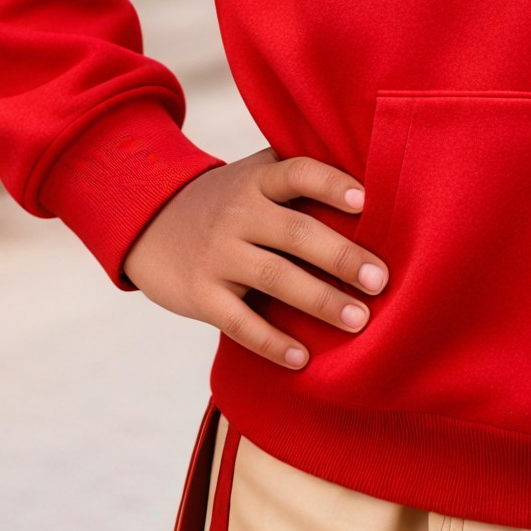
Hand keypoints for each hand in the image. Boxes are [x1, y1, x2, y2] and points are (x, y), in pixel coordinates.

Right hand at [122, 148, 389, 370]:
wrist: (149, 222)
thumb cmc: (226, 201)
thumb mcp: (253, 176)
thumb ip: (298, 178)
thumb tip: (374, 185)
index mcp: (258, 179)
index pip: (298, 172)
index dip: (331, 184)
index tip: (366, 201)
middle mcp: (238, 213)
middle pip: (295, 232)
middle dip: (341, 257)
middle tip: (381, 280)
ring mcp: (218, 254)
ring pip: (274, 278)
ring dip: (319, 300)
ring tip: (359, 319)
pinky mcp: (201, 295)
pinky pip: (240, 322)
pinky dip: (272, 342)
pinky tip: (303, 358)